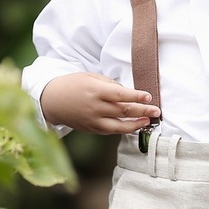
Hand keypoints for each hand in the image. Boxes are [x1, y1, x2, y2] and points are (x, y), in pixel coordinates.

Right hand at [40, 72, 159, 134]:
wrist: (52, 100)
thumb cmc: (73, 85)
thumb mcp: (91, 78)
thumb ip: (110, 85)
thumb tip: (128, 93)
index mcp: (96, 91)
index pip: (122, 95)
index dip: (137, 97)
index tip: (149, 97)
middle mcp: (95, 108)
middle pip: (124, 111)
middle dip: (143, 112)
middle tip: (157, 111)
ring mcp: (93, 121)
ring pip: (119, 126)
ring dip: (136, 125)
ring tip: (148, 122)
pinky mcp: (91, 129)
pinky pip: (111, 131)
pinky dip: (124, 129)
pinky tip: (133, 126)